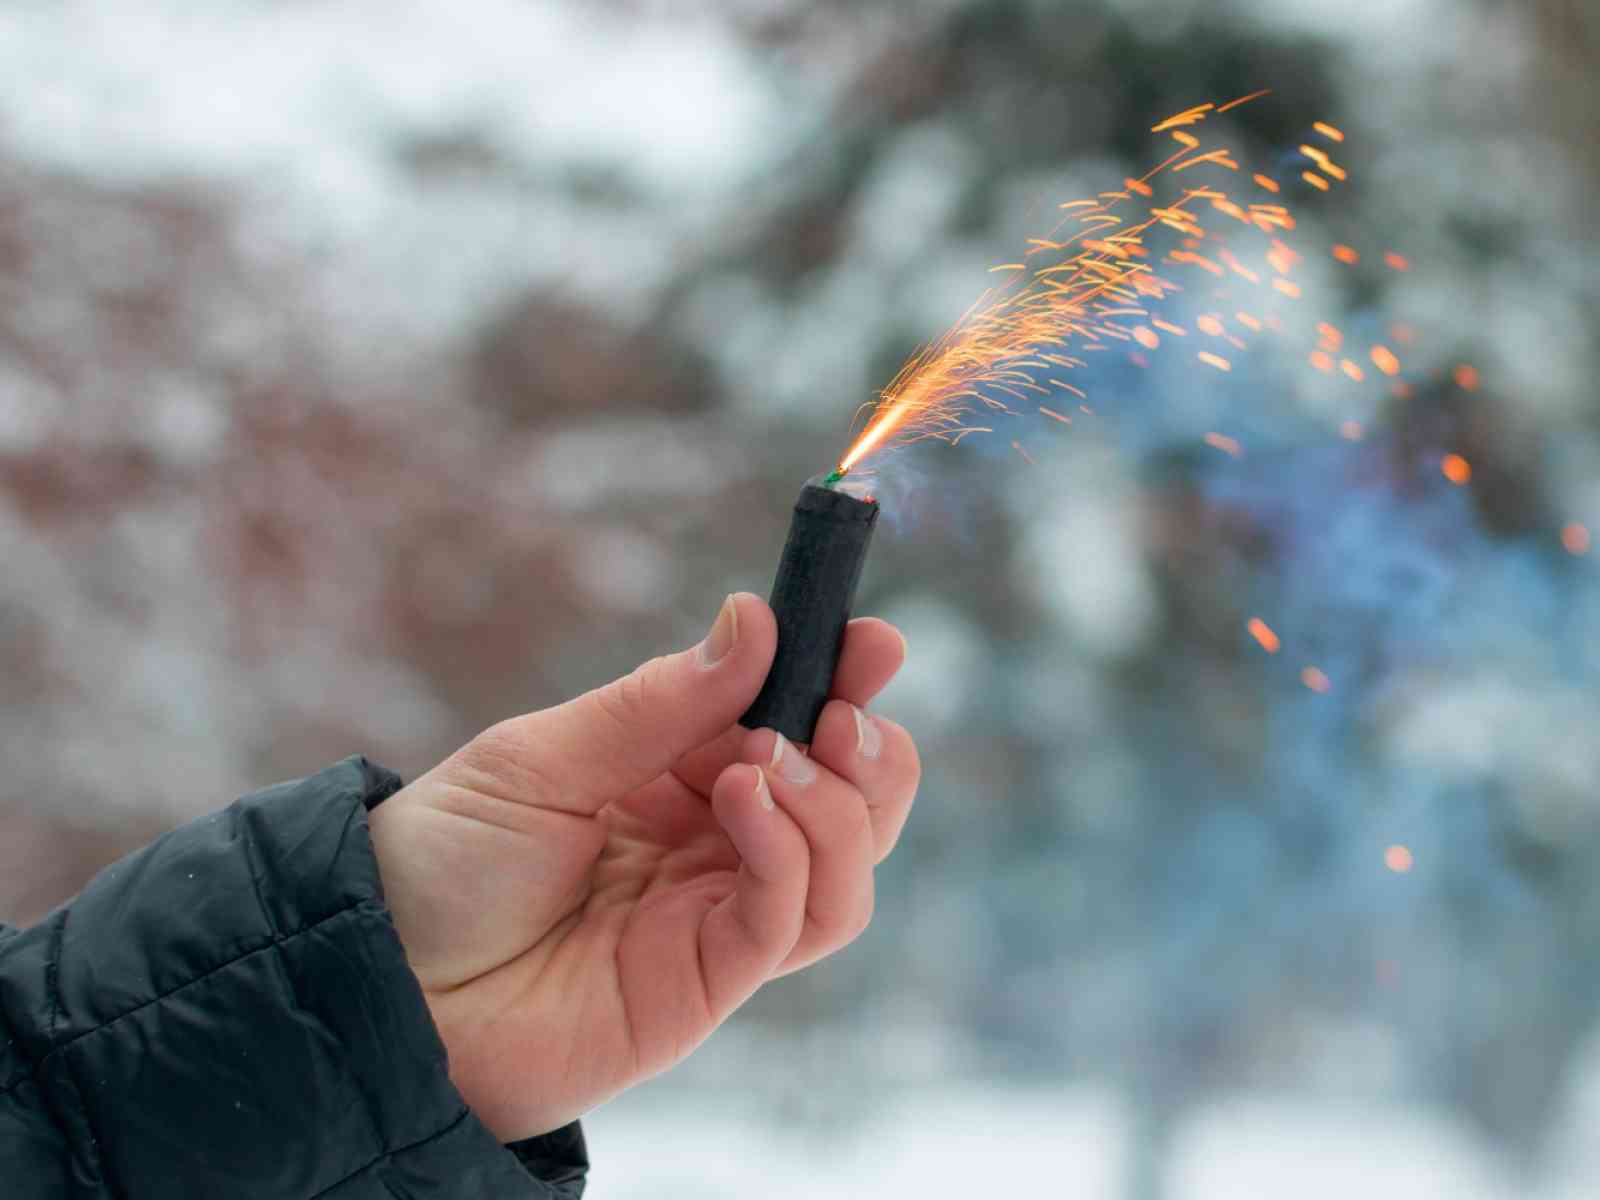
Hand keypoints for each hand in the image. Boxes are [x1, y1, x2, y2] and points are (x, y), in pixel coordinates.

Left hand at [367, 593, 918, 1140]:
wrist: (383, 985)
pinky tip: (745, 800)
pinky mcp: (708, 982)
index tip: (873, 639)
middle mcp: (713, 846)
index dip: (842, 683)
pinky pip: (792, 919)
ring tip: (778, 758)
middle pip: (849, 805)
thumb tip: (755, 620)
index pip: (789, 728)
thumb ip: (656, 704)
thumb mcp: (542, 758)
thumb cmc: (444, 862)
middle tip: (841, 714)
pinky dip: (791, 853)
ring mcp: (715, 916)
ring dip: (840, 805)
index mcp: (676, 779)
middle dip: (871, 753)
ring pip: (846, 869)